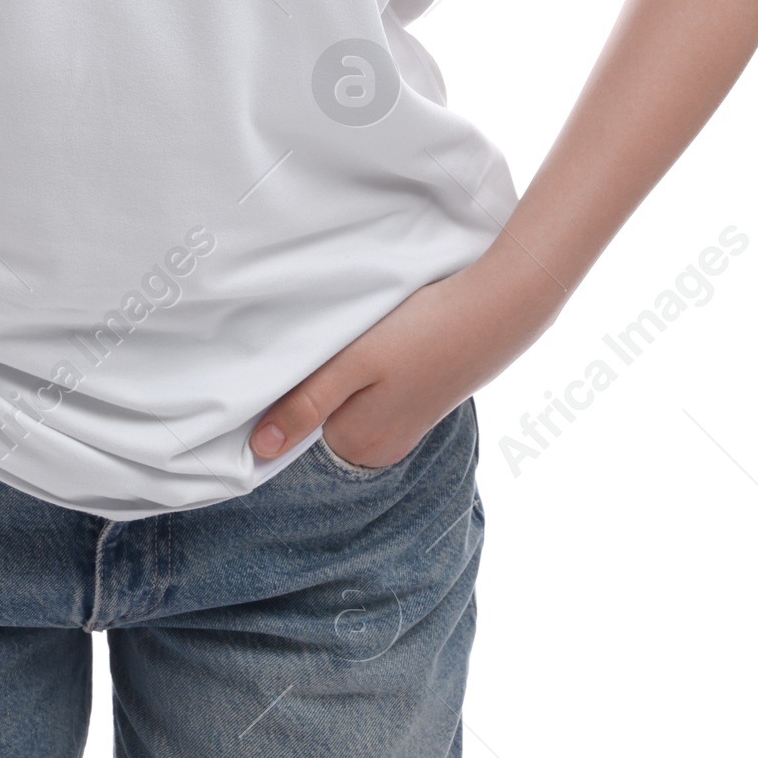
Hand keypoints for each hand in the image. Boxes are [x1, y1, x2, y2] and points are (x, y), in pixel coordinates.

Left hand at [249, 249, 558, 468]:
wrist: (497, 307)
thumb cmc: (423, 332)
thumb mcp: (354, 366)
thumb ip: (306, 406)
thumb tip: (260, 450)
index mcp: (360, 446)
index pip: (297, 424)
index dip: (289, 389)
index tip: (301, 356)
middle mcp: (383, 447)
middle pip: (324, 414)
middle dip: (321, 379)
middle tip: (337, 341)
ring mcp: (404, 426)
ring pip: (350, 398)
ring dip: (348, 370)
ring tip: (365, 338)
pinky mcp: (421, 402)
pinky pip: (376, 389)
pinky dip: (372, 367)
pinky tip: (386, 341)